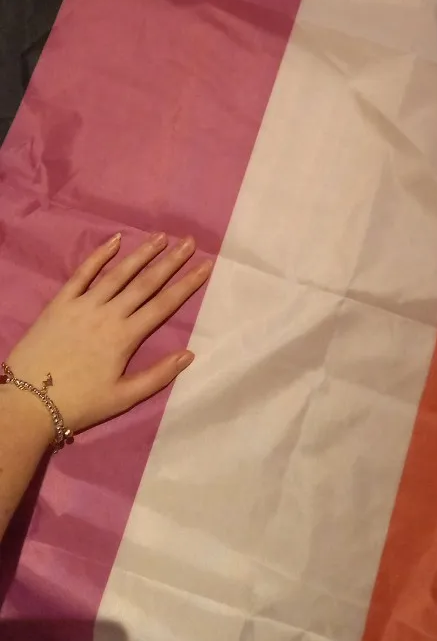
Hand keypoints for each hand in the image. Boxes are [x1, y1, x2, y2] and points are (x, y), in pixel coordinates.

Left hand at [5, 232, 211, 433]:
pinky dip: (99, 255)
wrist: (27, 402)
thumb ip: (157, 376)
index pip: (163, 305)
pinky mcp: (61, 302)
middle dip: (170, 261)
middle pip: (145, 283)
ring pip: (118, 273)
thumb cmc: (79, 403)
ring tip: (160, 237)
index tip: (205, 266)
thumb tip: (189, 354)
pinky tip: (115, 240)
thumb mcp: (123, 398)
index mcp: (125, 337)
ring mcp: (83, 305)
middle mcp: (107, 314)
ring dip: (141, 254)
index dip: (187, 284)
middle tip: (189, 242)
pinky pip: (82, 273)